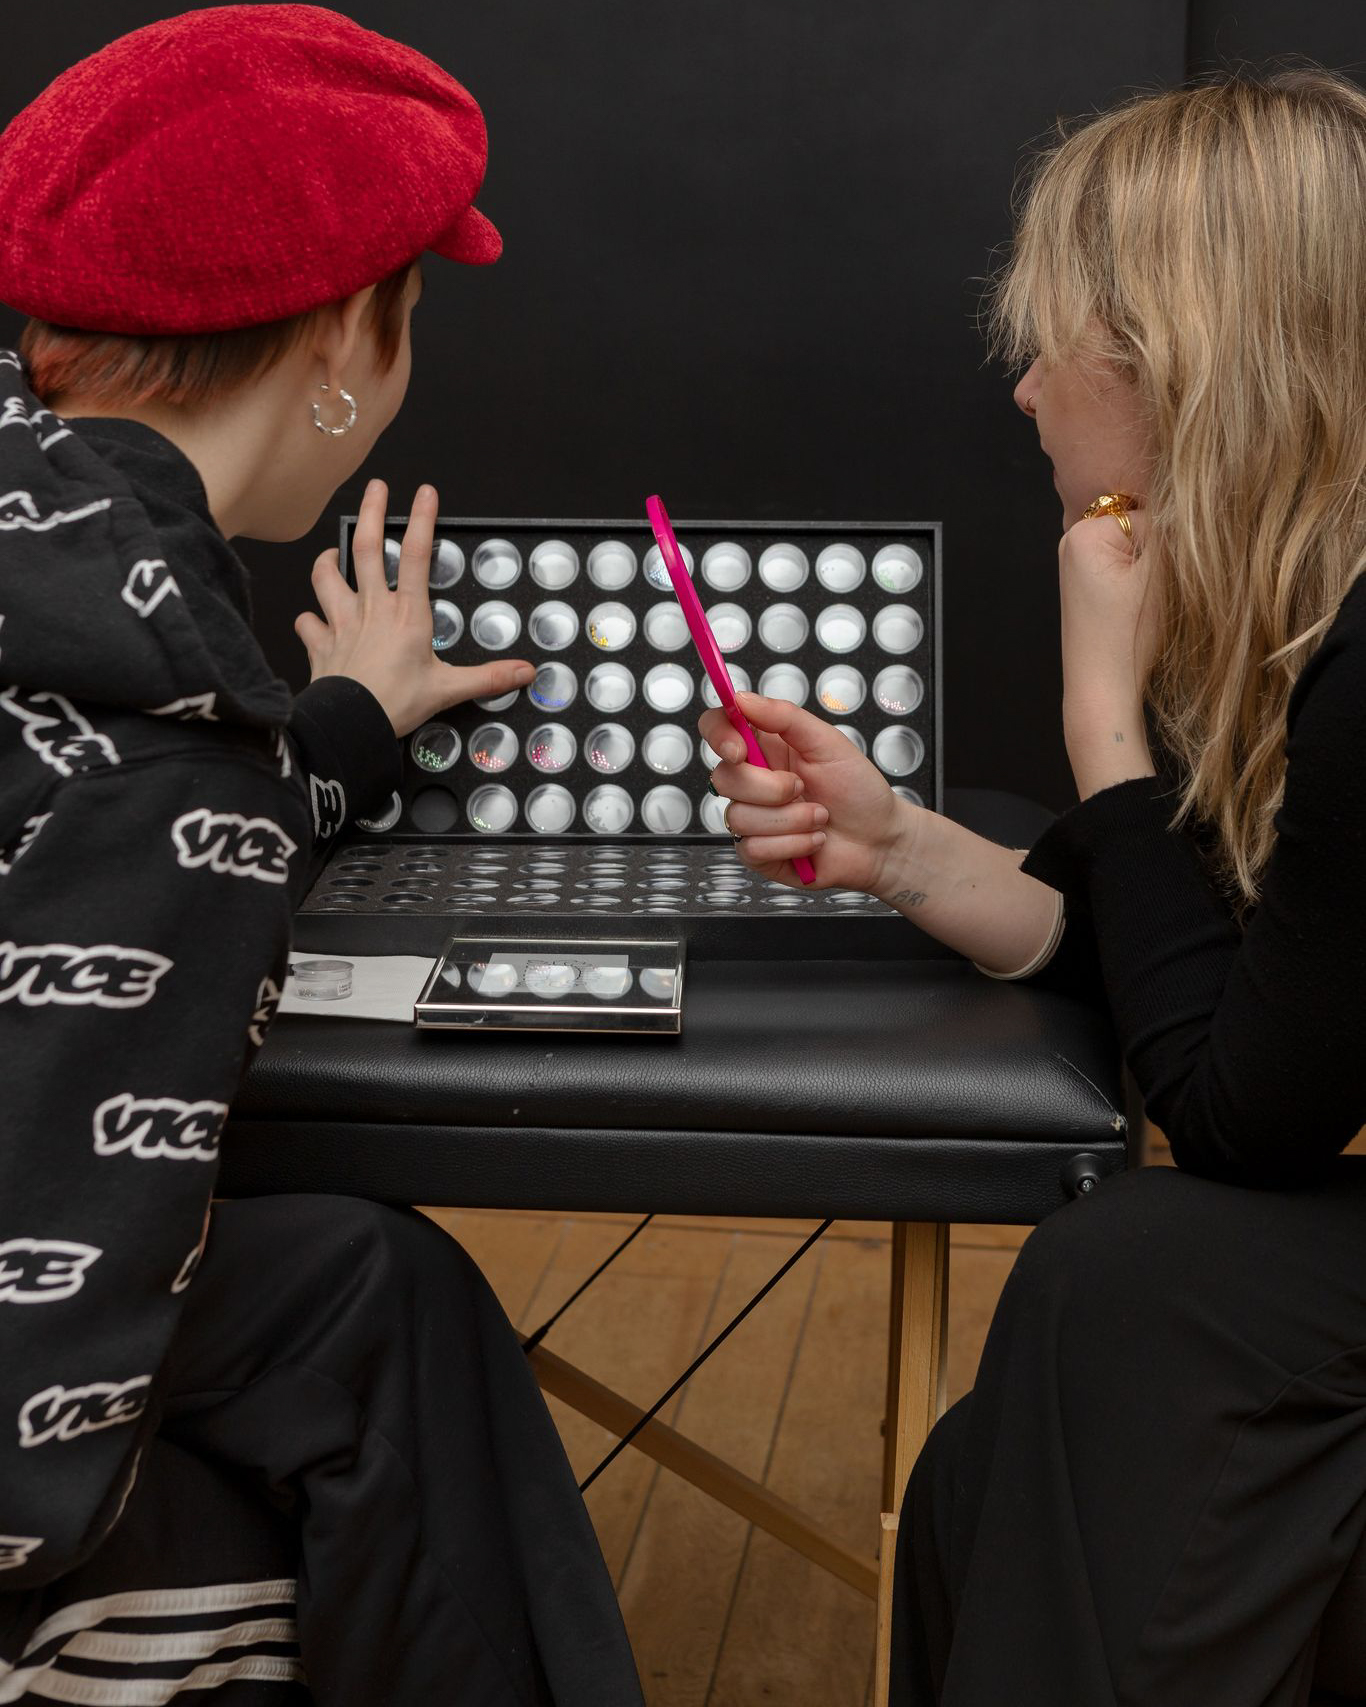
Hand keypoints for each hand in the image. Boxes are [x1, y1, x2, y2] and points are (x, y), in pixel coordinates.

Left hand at [294, 480, 532, 737]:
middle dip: (370, 512)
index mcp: (407, 615)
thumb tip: (524, 672)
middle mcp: (372, 609)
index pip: (417, 556)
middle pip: (366, 549)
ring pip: (326, 576)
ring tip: (331, 553)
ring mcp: (342, 623)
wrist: (350, 724)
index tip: (424, 492)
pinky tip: (313, 619)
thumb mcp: (449, 690)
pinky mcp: (320, 643)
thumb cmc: (395, 704)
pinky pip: (307, 622)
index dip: (421, 519)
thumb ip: (487, 677)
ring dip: (327, 561)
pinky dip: (308, 619)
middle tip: (375, 488)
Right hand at [699, 691, 915, 894]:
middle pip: (723, 778)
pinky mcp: (758, 853)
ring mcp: (752, 818)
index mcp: (764, 747)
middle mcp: (753, 781)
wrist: (880, 838)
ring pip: (739, 817)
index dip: (719, 735)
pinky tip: (813, 840)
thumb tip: (741, 698)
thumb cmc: (858, 788)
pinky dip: (792, 843)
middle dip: (770, 788)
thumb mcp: (827, 742)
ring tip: (819, 817)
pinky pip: (753, 849)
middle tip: (804, 788)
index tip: (740, 749)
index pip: (717, 728)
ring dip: (790, 819)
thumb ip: (784, 716)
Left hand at [1058, 501, 1158, 713]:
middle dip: (1158, 555)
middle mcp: (1074, 539)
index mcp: (1085, 531)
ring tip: (1144, 604)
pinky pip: (1125, 567)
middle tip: (1151, 594)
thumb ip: (1175, 531)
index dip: (1171, 546)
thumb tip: (1195, 500)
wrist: (1102, 690)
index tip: (1165, 580)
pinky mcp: (1087, 583)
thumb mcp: (1159, 575)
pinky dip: (1138, 583)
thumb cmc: (1128, 636)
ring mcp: (1077, 562)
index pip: (1152, 514)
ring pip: (1136, 549)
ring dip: (1150, 570)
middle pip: (1141, 528)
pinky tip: (1135, 609)